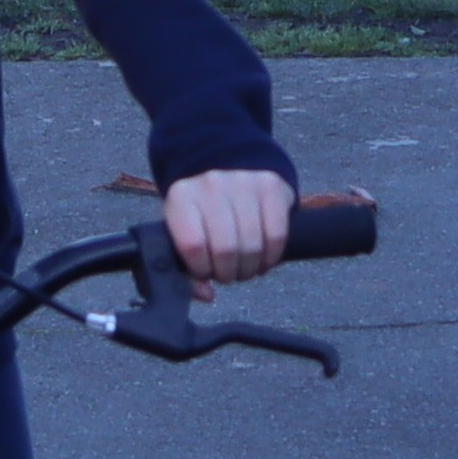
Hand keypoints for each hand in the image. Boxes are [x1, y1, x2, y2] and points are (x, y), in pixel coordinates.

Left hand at [162, 168, 292, 290]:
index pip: (193, 246)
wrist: (226, 163)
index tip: (206, 271)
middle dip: (228, 273)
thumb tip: (207, 295)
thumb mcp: (180, 232)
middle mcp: (211, 185)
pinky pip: (277, 234)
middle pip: (226, 249)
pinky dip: (272, 256)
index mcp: (182, 197)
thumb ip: (184, 270)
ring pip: (252, 244)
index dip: (202, 269)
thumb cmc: (200, 210)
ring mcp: (243, 182)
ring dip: (250, 267)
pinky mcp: (270, 186)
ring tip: (245, 267)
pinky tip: (264, 258)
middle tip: (229, 273)